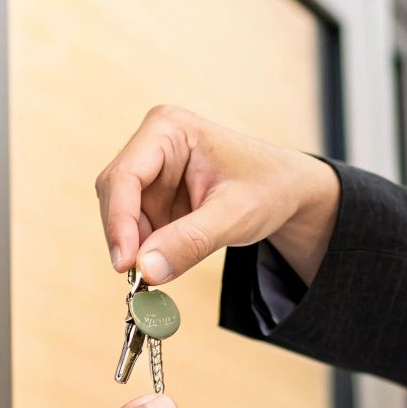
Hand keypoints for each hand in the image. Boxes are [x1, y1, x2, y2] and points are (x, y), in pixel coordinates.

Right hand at [95, 105, 340, 285]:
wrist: (289, 192)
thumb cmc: (270, 187)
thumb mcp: (235, 216)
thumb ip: (190, 242)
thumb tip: (145, 270)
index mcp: (168, 129)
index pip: (126, 176)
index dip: (119, 220)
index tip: (125, 263)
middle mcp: (152, 145)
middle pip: (116, 196)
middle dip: (126, 237)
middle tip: (139, 279)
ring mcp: (152, 173)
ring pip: (122, 217)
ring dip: (136, 248)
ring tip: (161, 271)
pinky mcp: (156, 198)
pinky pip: (137, 229)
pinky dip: (146, 251)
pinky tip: (165, 263)